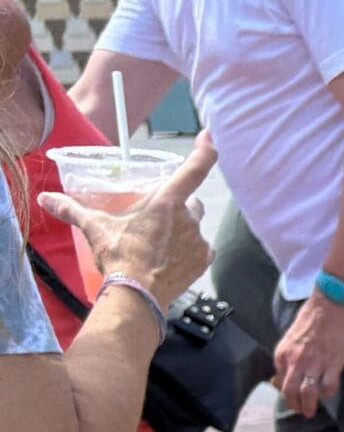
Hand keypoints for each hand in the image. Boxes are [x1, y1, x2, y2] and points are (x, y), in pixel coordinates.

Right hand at [36, 134, 215, 308]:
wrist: (138, 295)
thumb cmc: (119, 256)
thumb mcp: (94, 228)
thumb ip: (72, 209)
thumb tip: (46, 199)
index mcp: (168, 202)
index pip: (195, 168)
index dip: (205, 150)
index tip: (209, 136)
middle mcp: (189, 218)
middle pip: (191, 201)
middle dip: (179, 204)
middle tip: (157, 214)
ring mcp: (199, 241)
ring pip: (195, 226)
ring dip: (182, 228)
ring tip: (158, 240)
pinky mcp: (204, 261)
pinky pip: (200, 249)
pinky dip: (188, 250)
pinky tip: (170, 257)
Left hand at [271, 294, 343, 416]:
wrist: (330, 306)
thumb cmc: (311, 318)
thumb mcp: (290, 338)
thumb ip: (287, 357)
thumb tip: (283, 374)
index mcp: (283, 354)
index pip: (280, 381)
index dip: (285, 392)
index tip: (292, 396)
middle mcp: (296, 361)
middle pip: (290, 392)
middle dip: (294, 405)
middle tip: (300, 410)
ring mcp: (315, 364)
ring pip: (308, 393)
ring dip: (308, 406)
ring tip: (311, 412)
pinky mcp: (333, 364)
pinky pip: (329, 387)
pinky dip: (327, 393)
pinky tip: (328, 392)